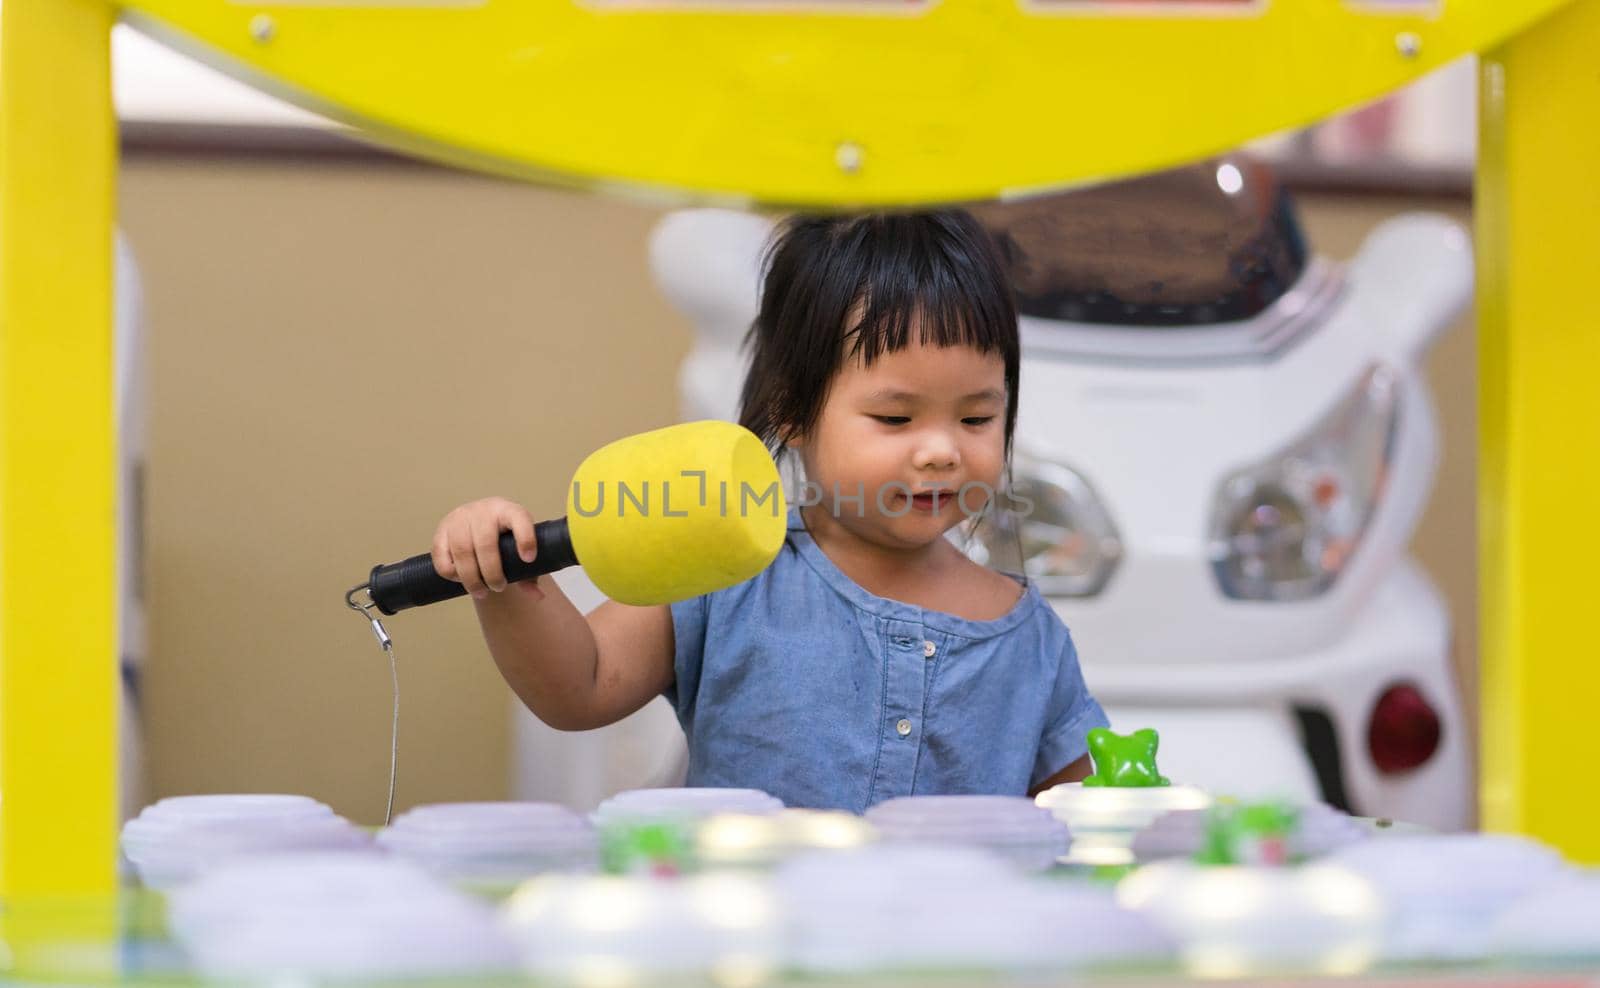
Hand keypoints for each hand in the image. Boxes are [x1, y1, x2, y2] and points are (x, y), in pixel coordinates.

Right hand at [430, 497, 544, 600]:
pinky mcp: (441, 530)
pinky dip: (451, 573)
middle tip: (499, 588)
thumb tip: (537, 596)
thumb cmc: (504, 540)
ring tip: (481, 592)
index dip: (526, 538)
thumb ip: (529, 573)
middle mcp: (483, 510)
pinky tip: (460, 579)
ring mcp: (459, 518)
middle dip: (492, 572)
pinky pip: (442, 556)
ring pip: (462, 551)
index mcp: (508, 510)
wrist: (478, 525)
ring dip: (471, 578)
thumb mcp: (518, 550)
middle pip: (486, 543)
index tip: (529, 559)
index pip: (519, 518)